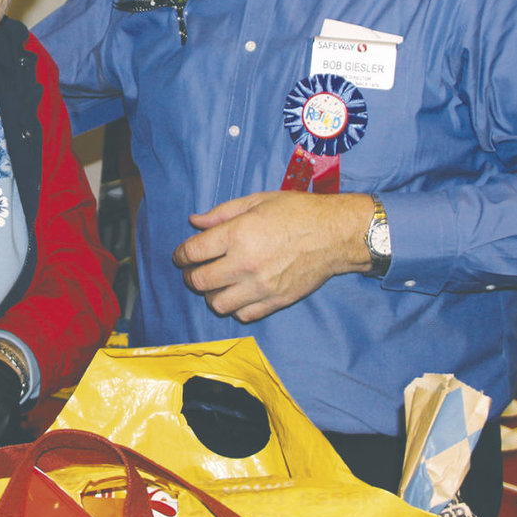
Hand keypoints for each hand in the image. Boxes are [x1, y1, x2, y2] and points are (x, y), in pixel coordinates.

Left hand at [172, 190, 374, 322]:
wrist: (336, 234)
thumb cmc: (297, 212)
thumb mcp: (257, 201)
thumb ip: (222, 213)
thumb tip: (194, 222)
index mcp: (238, 234)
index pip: (193, 252)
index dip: (181, 255)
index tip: (182, 256)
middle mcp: (246, 263)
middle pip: (200, 281)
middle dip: (190, 276)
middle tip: (194, 270)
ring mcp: (261, 286)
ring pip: (218, 304)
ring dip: (211, 295)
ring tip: (217, 284)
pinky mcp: (276, 301)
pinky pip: (244, 315)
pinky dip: (235, 307)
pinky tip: (238, 294)